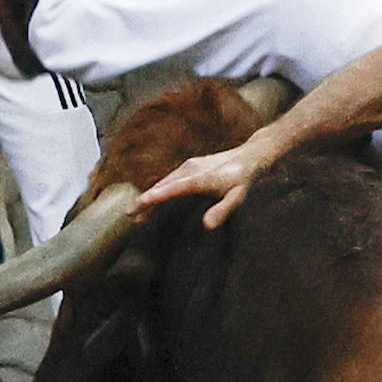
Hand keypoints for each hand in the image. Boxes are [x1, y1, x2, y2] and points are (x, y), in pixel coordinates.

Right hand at [131, 143, 266, 228]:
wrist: (251, 155)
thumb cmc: (245, 178)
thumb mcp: (238, 196)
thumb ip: (223, 210)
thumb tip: (207, 225)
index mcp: (200, 178)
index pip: (172, 189)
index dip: (154, 197)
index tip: (138, 206)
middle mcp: (191, 170)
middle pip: (162, 185)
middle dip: (145, 200)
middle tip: (130, 216)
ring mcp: (189, 166)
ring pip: (164, 182)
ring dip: (150, 196)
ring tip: (138, 214)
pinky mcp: (190, 166)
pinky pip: (169, 180)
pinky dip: (159, 190)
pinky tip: (154, 199)